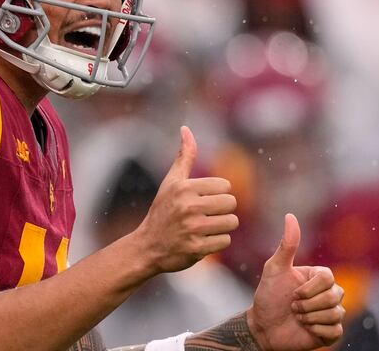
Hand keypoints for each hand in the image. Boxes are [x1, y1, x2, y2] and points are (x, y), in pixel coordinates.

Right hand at [131, 126, 238, 273]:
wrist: (147, 246)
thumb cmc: (162, 211)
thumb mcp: (171, 182)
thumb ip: (184, 156)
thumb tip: (186, 129)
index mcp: (184, 188)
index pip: (225, 186)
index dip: (217, 194)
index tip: (202, 200)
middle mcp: (189, 206)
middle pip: (231, 204)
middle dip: (222, 210)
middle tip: (205, 215)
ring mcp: (193, 228)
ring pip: (231, 223)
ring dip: (222, 227)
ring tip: (205, 228)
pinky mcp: (197, 248)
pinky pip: (225, 241)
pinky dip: (217, 242)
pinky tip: (202, 240)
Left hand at [248, 214, 344, 350]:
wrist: (263, 327)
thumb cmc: (268, 296)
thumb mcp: (274, 269)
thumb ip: (287, 245)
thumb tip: (290, 216)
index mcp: (319, 277)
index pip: (328, 278)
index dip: (309, 289)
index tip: (293, 293)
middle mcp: (329, 293)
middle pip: (334, 296)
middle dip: (307, 304)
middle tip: (293, 307)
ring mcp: (332, 313)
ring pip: (335, 314)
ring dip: (310, 318)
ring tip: (297, 318)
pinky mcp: (332, 333)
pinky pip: (335, 331)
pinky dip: (317, 332)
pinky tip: (306, 330)